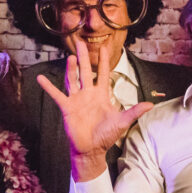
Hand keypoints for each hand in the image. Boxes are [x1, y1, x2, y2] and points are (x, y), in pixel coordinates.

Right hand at [36, 41, 152, 180]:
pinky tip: (41, 78)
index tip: (104, 47)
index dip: (103, 61)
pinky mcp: (67, 108)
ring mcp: (77, 100)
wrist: (92, 149)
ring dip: (71, 69)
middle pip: (85, 72)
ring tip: (70, 56)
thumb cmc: (106, 135)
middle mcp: (88, 94)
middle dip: (83, 57)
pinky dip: (49, 87)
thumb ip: (134, 111)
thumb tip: (151, 104)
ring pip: (73, 80)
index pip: (102, 73)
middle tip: (80, 43)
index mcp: (101, 95)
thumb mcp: (122, 122)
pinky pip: (57, 95)